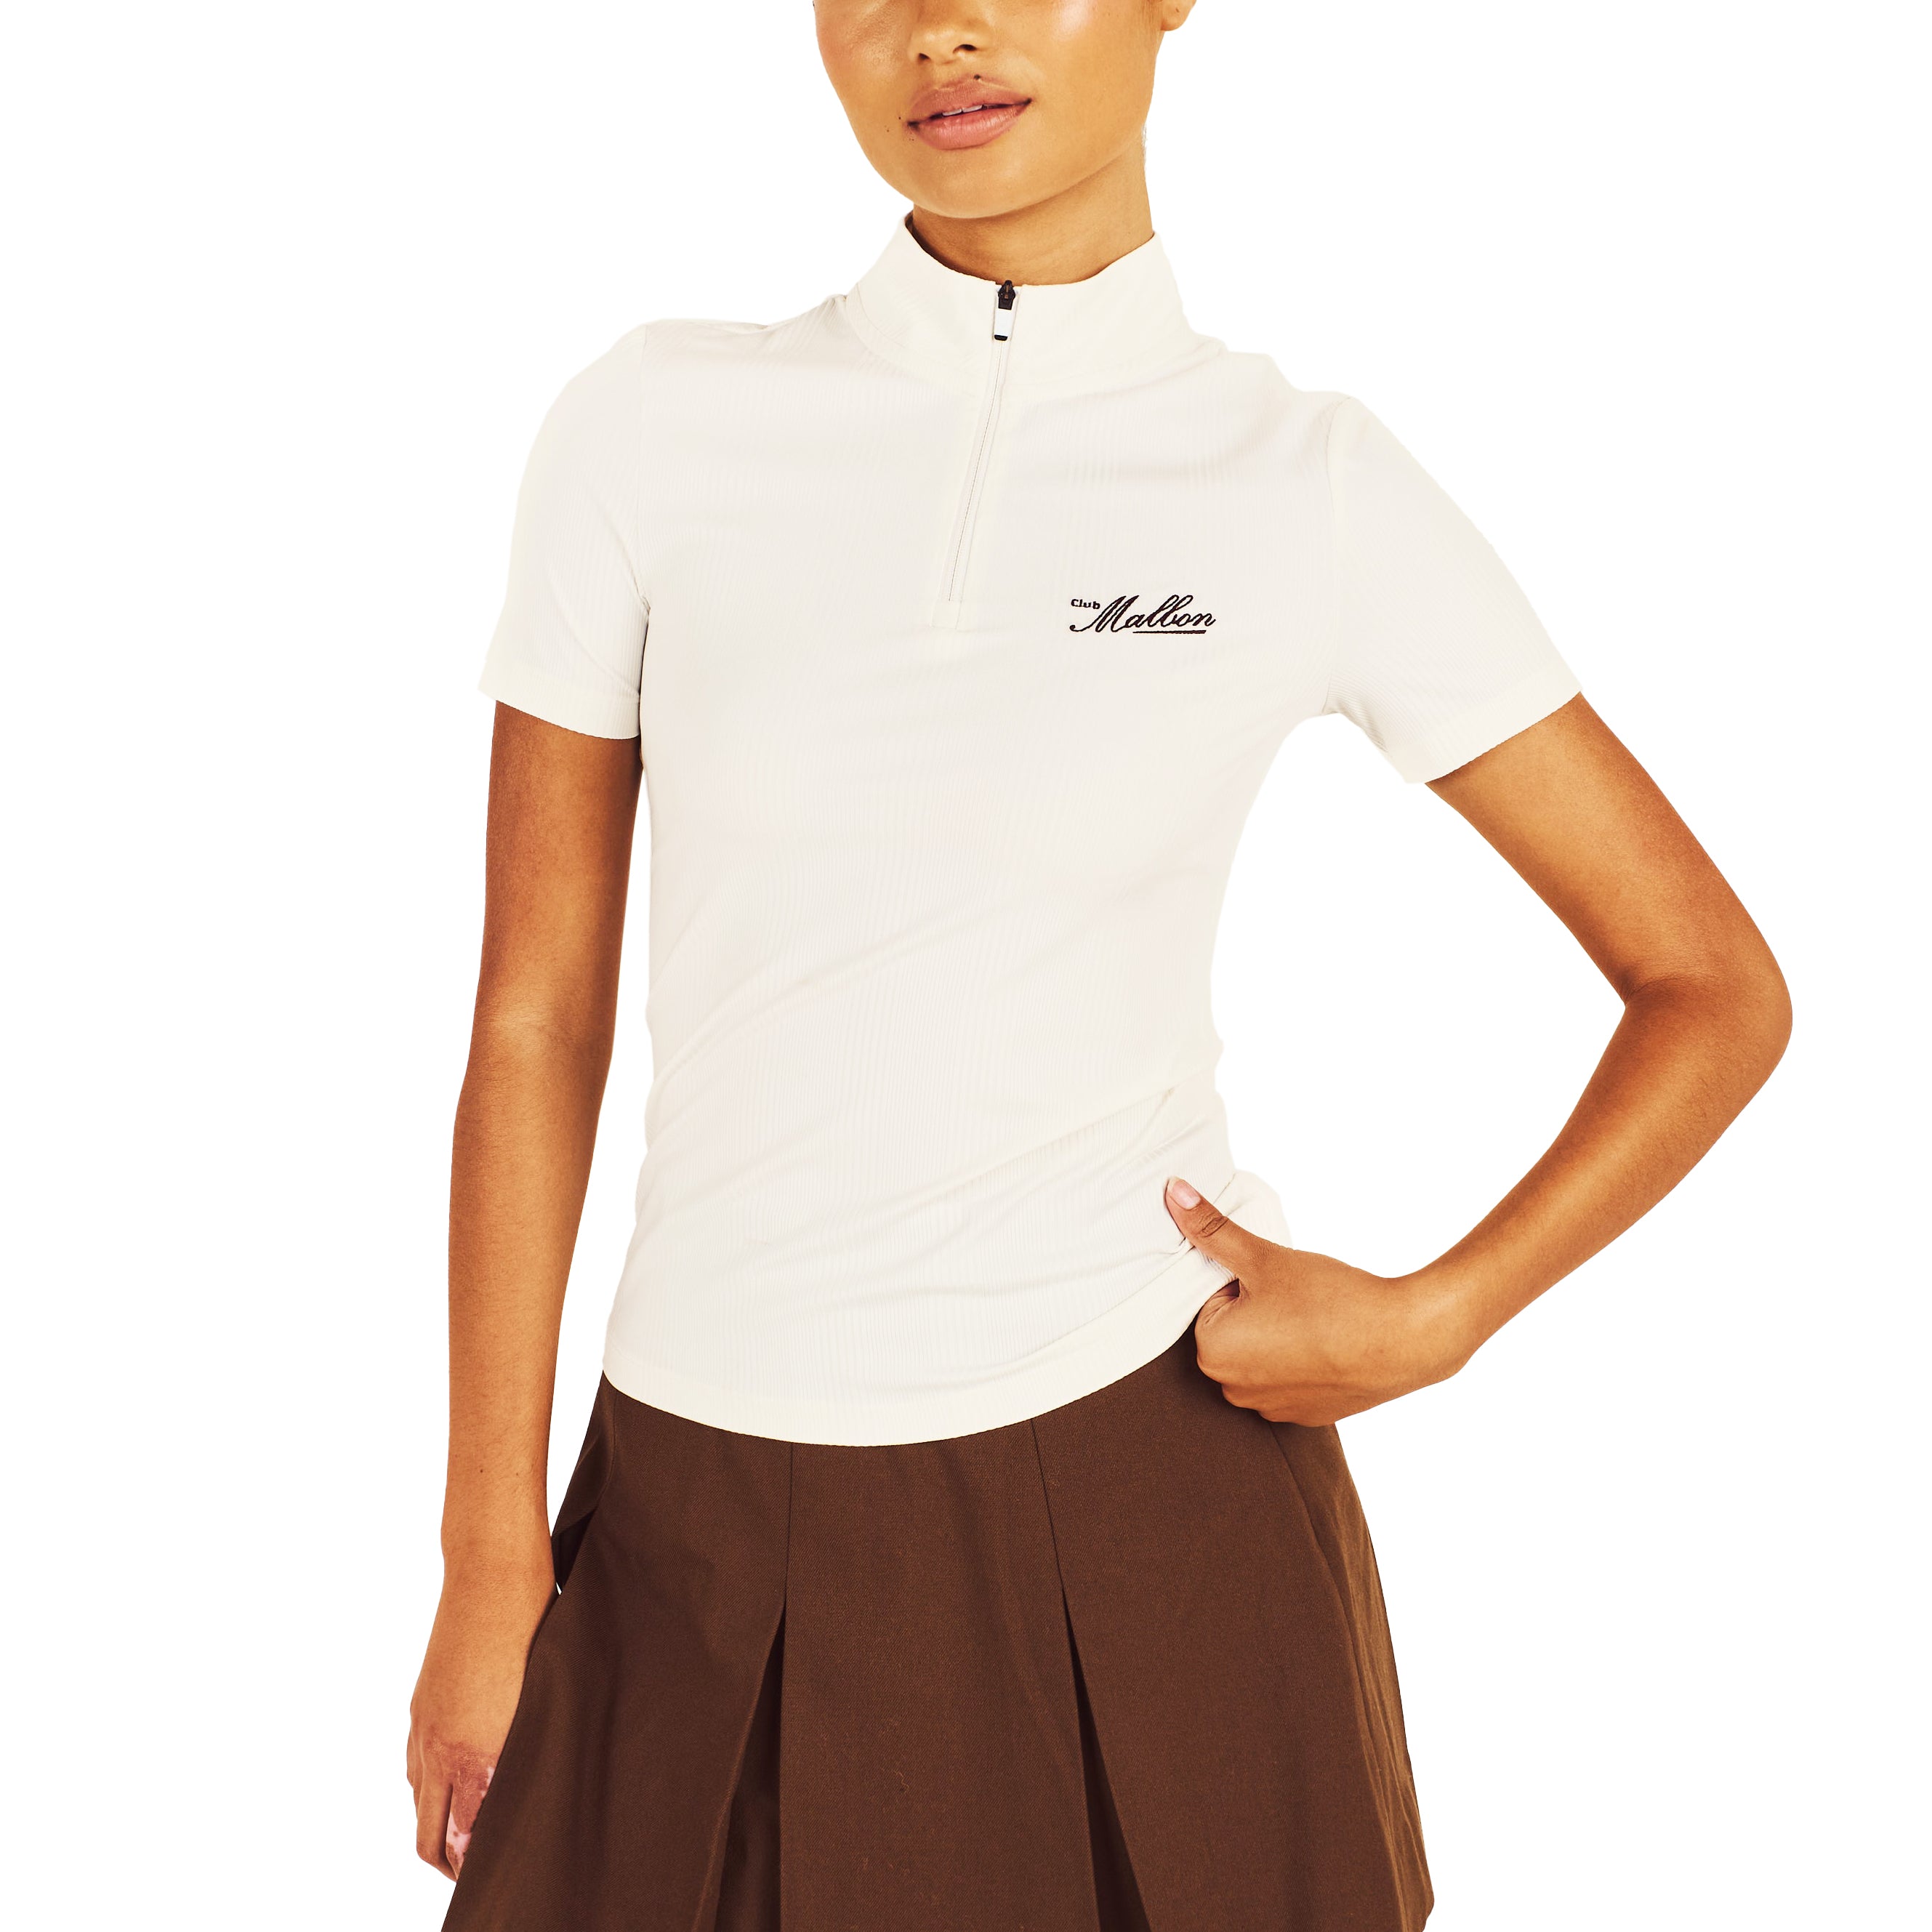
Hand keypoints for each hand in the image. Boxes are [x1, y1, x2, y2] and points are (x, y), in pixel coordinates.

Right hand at [406, 1547, 555, 1878]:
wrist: (492, 1572)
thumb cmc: (532, 1626)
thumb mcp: (535, 1701)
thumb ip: (514, 1761)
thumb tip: (496, 1809)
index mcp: (472, 1751)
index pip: (459, 1839)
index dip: (472, 1866)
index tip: (493, 1874)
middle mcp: (439, 1745)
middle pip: (428, 1834)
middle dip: (448, 1863)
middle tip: (477, 1871)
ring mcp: (424, 1723)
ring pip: (420, 1799)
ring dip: (439, 1822)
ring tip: (471, 1833)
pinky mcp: (422, 1703)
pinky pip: (417, 1764)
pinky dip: (432, 1785)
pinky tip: (457, 1779)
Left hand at [1164, 1177, 1472, 1424]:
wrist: (1402, 1341)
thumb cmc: (1329, 1298)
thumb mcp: (1263, 1257)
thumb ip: (1213, 1228)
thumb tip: (1174, 1192)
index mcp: (1211, 1352)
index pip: (1213, 1300)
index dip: (1246, 1282)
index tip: (1277, 1281)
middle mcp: (1232, 1390)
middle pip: (1233, 1331)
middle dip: (1257, 1309)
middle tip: (1297, 1298)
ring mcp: (1270, 1409)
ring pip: (1262, 1355)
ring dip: (1279, 1336)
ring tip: (1316, 1320)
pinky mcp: (1305, 1416)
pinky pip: (1290, 1379)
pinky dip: (1304, 1361)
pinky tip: (1329, 1345)